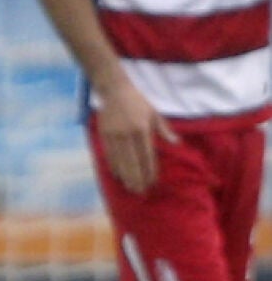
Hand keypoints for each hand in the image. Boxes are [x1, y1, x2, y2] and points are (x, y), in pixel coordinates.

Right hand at [95, 79, 176, 194]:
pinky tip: (117, 175)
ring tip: (129, 187)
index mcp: (142, 129)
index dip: (150, 171)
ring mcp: (113, 134)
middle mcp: (127, 134)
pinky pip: (108, 154)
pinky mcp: (103, 134)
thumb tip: (177, 143)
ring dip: (125, 176)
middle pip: (132, 162)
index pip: (147, 156)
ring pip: (120, 160)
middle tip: (141, 192)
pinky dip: (113, 166)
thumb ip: (164, 129)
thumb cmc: (137, 101)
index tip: (152, 182)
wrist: (113, 89)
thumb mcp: (154, 113)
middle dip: (137, 178)